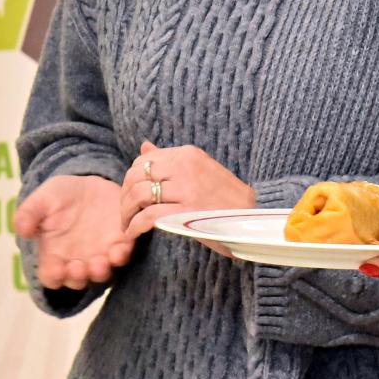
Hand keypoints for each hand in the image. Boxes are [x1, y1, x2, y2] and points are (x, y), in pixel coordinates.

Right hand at [14, 175, 133, 289]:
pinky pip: (123, 255)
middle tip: (79, 268)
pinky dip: (122, 254)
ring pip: (101, 273)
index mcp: (54, 255)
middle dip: (79, 277)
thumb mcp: (42, 199)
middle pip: (77, 280)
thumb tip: (22, 230)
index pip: (51, 276)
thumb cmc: (60, 196)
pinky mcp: (120, 243)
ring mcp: (100, 255)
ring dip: (101, 271)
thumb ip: (29, 213)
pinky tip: (120, 248)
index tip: (56, 270)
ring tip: (101, 263)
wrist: (89, 184)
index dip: (54, 277)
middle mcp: (77, 261)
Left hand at [120, 141, 254, 238]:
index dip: (130, 179)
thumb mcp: (199, 169)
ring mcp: (186, 188)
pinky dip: (135, 226)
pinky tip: (133, 233)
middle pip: (136, 176)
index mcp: (187, 154)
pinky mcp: (186, 211)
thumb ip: (170, 159)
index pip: (143, 160)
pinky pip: (148, 216)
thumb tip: (144, 145)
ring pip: (138, 195)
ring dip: (126, 213)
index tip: (129, 195)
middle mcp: (184, 166)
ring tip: (127, 225)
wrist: (254, 217)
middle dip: (124, 196)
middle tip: (125, 213)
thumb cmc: (226, 198)